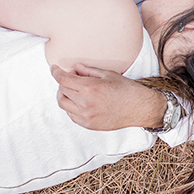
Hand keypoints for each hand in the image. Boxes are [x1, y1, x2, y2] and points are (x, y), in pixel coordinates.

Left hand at [52, 63, 166, 130]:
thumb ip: (88, 71)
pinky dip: (71, 107)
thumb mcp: (108, 75)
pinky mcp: (89, 124)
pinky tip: (81, 102)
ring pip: (63, 104)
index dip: (56, 72)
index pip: (63, 79)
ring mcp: (86, 116)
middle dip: (63, 82)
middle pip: (62, 90)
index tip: (54, 68)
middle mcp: (85, 103)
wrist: (140, 108)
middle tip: (72, 78)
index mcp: (90, 88)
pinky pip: (71, 115)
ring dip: (64, 95)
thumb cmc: (127, 90)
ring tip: (73, 91)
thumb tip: (74, 68)